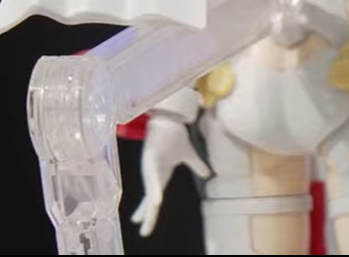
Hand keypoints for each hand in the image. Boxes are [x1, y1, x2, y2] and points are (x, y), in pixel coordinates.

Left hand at [130, 115, 211, 236]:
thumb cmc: (175, 135)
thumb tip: (208, 175)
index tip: (140, 222)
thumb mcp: (189, 155)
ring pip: (149, 192)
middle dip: (146, 216)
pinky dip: (154, 190)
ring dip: (148, 208)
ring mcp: (150, 167)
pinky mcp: (150, 159)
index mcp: (160, 174)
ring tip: (144, 222)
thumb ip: (197, 165)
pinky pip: (152, 178)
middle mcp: (152, 173)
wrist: (172, 117)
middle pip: (149, 199)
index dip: (147, 210)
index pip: (153, 197)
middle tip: (143, 231)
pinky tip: (155, 201)